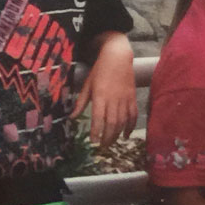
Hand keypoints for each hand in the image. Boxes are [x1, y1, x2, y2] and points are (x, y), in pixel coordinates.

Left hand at [70, 32, 136, 147]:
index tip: (93, 141)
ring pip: (123, 122)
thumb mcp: (87, 85)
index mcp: (100, 95)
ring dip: (117, 135)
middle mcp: (113, 99)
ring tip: (111, 143)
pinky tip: (125, 135)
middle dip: (107, 138)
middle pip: (112, 123)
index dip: (96, 131)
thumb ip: (81, 102)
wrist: (118, 57)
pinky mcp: (132, 98)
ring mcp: (125, 99)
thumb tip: (71, 117)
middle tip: (102, 147)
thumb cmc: (99, 70)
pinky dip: (130, 127)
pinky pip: (133, 116)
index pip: (98, 117)